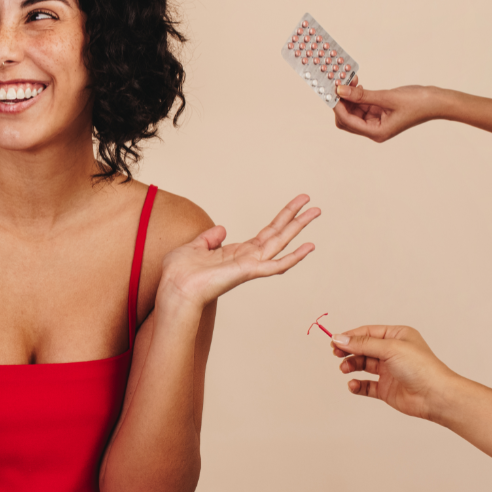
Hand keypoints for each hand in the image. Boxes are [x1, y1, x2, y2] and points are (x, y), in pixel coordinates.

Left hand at [157, 195, 317, 312]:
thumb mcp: (195, 246)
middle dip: (296, 219)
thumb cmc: (181, 272)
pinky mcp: (248, 271)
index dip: (282, 218)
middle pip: (278, 235)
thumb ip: (210, 238)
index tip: (297, 204)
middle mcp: (248, 259)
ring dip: (299, 228)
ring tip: (316, 212)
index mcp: (238, 253)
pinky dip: (293, 257)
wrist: (175, 287)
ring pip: (281, 243)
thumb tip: (222, 229)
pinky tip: (309, 247)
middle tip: (315, 206)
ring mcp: (250, 265)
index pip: (267, 233)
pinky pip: (276, 265)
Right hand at [330, 325, 460, 422]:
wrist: (436, 397)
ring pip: (363, 365)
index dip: (350, 336)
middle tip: (336, 354)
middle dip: (349, 351)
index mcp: (397, 336)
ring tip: (345, 369)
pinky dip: (357, 385)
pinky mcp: (387, 389)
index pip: (367, 333)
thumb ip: (362, 344)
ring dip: (351, 366)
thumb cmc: (421, 368)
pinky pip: (367, 385)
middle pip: (363, 348)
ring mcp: (390, 371)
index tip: (334, 341)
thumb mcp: (389, 348)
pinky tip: (353, 385)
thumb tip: (339, 338)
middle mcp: (393, 352)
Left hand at [333, 80, 438, 141]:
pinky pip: (362, 105)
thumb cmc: (418, 102)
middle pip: (346, 119)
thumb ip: (362, 95)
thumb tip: (340, 91)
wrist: (438, 101)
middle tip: (338, 83)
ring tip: (349, 79)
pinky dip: (358, 95)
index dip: (337, 106)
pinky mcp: (379, 113)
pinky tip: (358, 84)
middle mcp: (374, 130)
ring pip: (353, 110)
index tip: (331, 90)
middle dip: (341, 101)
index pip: (347, 121)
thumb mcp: (387, 97)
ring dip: (349, 96)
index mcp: (376, 132)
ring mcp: (376, 122)